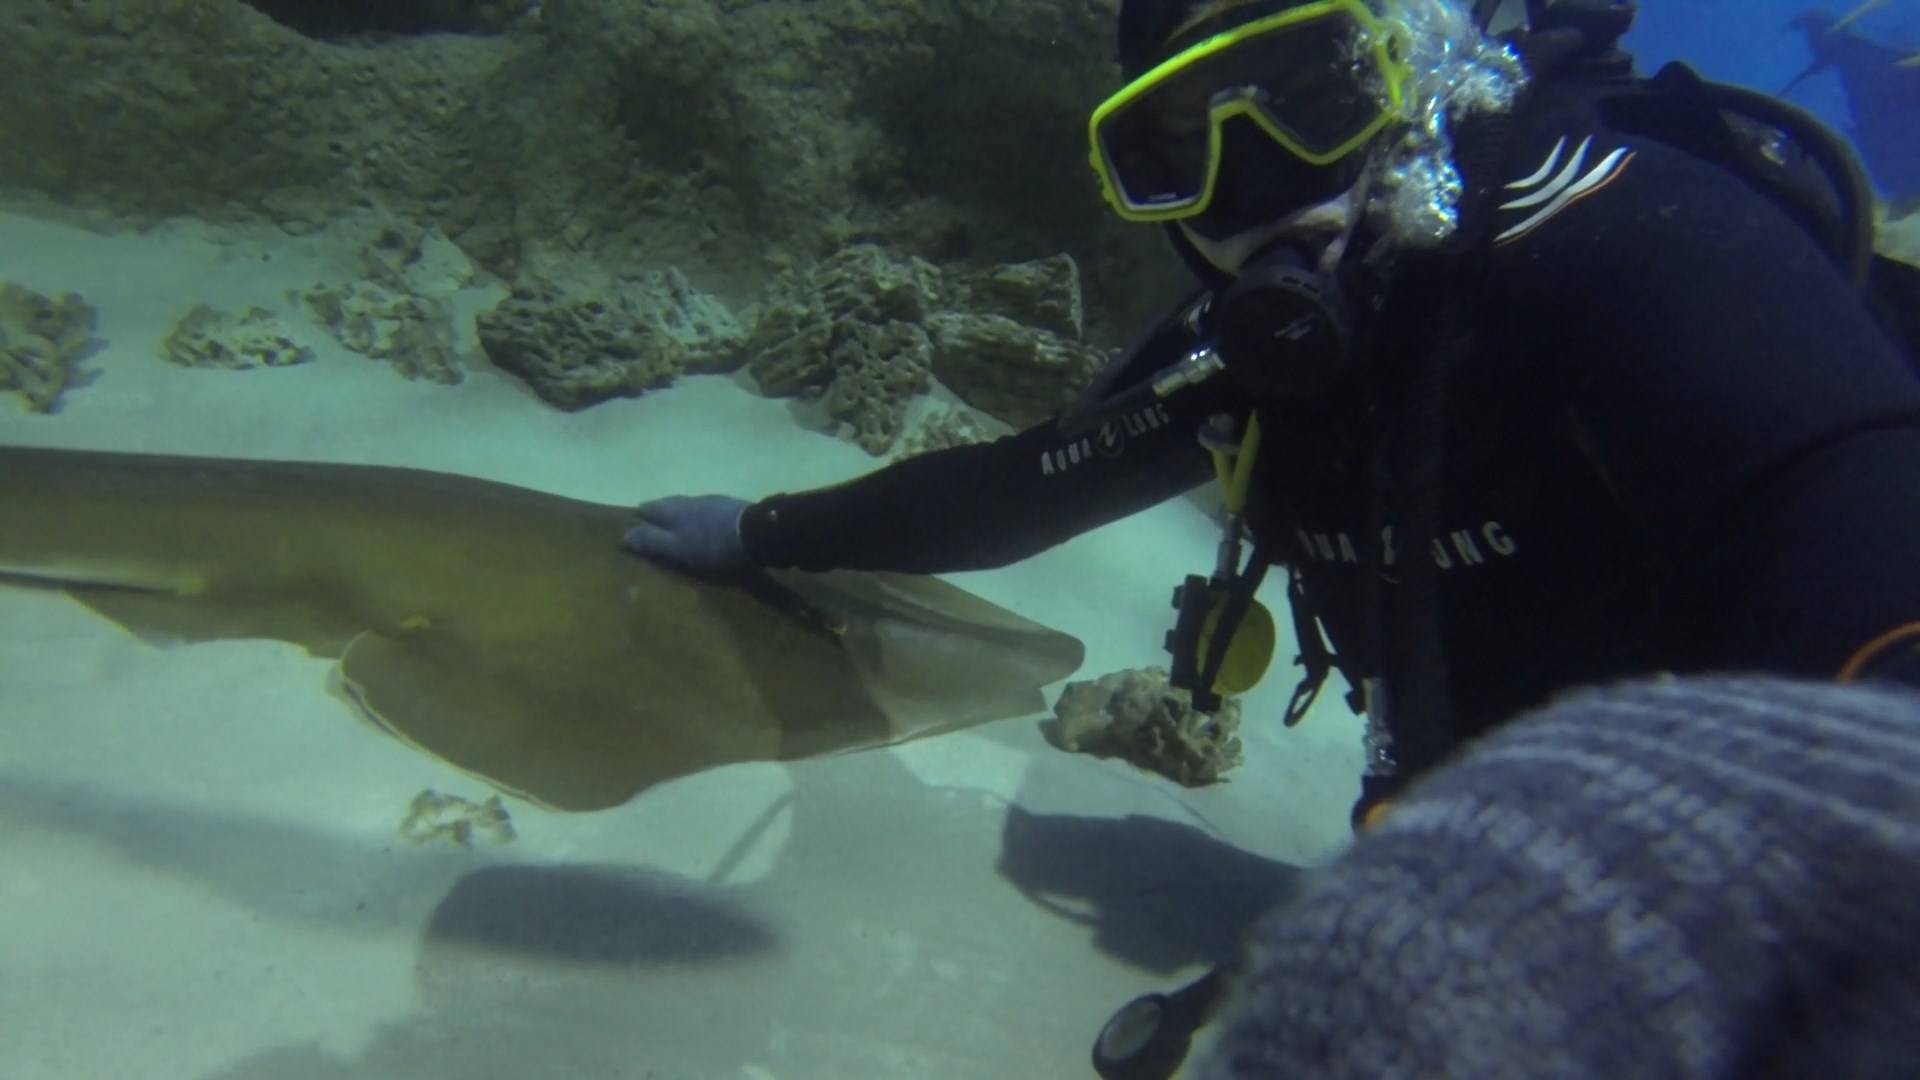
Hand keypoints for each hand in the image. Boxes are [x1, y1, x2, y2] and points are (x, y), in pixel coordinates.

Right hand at [621, 495, 752, 574]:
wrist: (756, 532)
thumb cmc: (711, 544)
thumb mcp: (677, 548)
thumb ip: (652, 541)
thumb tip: (623, 535)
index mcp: (674, 510)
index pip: (651, 508)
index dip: (642, 514)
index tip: (635, 517)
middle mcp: (690, 500)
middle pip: (669, 502)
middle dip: (660, 509)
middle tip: (652, 515)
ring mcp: (712, 501)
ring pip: (688, 503)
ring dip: (679, 509)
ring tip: (676, 518)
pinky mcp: (730, 507)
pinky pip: (706, 508)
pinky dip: (698, 513)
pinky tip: (704, 519)